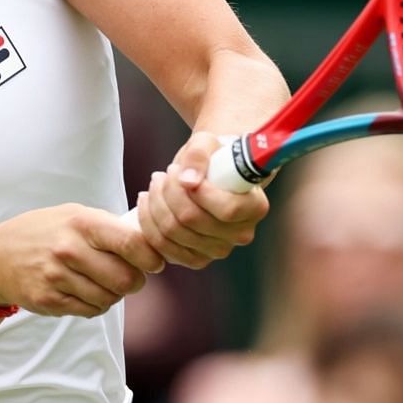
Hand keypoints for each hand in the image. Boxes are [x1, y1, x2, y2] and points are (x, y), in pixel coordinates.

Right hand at [0, 203, 165, 317]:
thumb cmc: (48, 232)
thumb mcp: (76, 215)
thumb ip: (111, 227)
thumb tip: (152, 241)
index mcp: (82, 223)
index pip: (132, 243)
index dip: (151, 257)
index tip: (155, 262)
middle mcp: (69, 249)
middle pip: (126, 279)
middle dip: (136, 282)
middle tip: (132, 277)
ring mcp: (57, 277)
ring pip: (109, 299)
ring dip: (114, 294)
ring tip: (104, 282)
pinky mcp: (49, 300)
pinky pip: (90, 310)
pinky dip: (95, 304)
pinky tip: (85, 291)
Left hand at [135, 130, 270, 268]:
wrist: (211, 175)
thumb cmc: (213, 156)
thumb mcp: (207, 142)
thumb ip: (198, 155)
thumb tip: (187, 181)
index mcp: (255, 207)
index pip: (227, 209)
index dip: (199, 192)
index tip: (182, 172)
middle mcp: (240, 234)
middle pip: (191, 220)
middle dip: (168, 192)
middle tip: (164, 173)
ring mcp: (218, 250)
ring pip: (172, 233)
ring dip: (155, 204)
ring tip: (156, 183)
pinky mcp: (196, 259)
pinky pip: (162, 247)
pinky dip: (148, 223)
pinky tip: (148, 202)